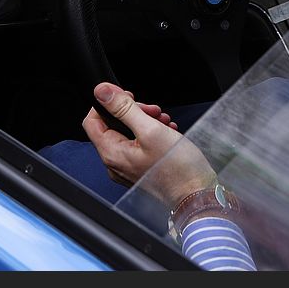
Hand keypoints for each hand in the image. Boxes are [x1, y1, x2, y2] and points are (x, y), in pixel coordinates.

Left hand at [83, 83, 215, 207]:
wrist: (196, 195)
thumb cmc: (177, 169)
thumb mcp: (150, 129)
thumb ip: (124, 109)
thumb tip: (102, 92)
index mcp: (112, 153)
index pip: (92, 121)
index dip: (106, 103)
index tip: (125, 96)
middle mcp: (116, 163)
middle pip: (112, 126)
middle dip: (133, 112)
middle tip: (152, 110)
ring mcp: (128, 168)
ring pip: (128, 134)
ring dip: (145, 121)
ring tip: (162, 121)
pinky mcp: (142, 170)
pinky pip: (139, 146)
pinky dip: (151, 134)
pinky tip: (166, 132)